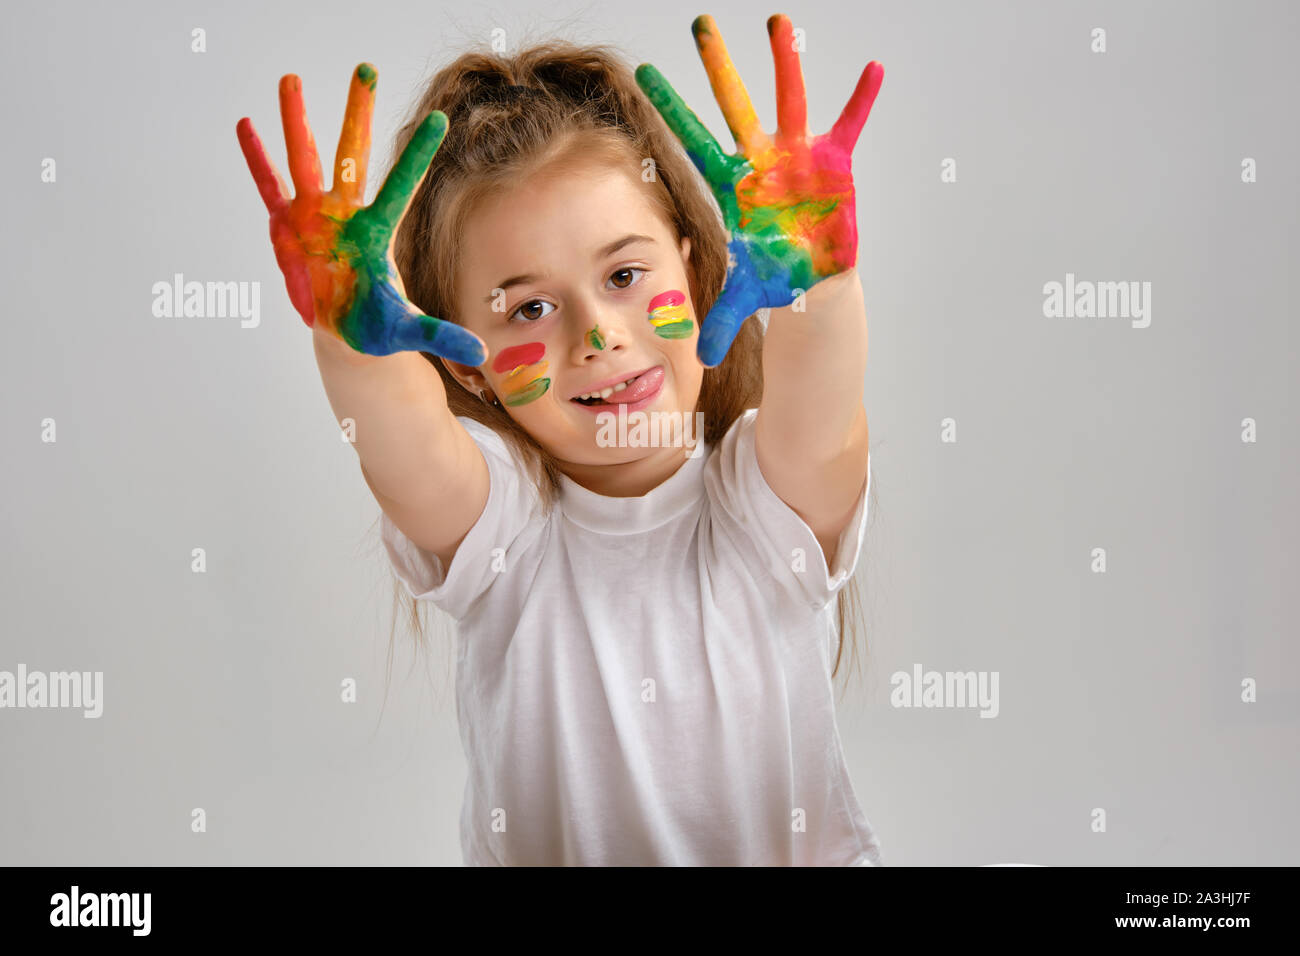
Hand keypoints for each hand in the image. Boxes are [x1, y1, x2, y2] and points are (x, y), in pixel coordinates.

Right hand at [235, 64, 485, 364]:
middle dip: (357, 112)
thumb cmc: (378, 326)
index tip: (440, 120)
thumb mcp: (409, 332)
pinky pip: (269, 187)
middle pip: (351, 154)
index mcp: (376, 232)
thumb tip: (480, 354)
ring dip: (297, 121)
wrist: (344, 332)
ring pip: (305, 159)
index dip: (417, 154)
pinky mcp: (286, 227)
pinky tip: (246, 124)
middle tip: (366, 68)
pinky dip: (257, 158)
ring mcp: (314, 216)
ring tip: (290, 79)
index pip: (401, 185)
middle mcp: (346, 215)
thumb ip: (442, 336)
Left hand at [636, 14, 882, 366]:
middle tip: (700, 23)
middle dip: (719, 69)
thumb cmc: (777, 278)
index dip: (670, 111)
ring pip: (790, 102)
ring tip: (777, 23)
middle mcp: (762, 164)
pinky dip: (861, 100)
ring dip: (786, 63)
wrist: (815, 280)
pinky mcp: (835, 164)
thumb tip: (702, 361)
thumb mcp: (747, 297)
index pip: (693, 144)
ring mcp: (799, 159)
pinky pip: (850, 125)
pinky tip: (872, 70)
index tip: (641, 74)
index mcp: (734, 187)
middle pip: (735, 108)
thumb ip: (723, 322)